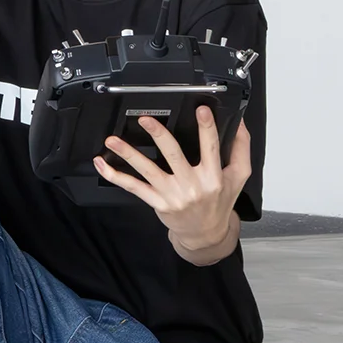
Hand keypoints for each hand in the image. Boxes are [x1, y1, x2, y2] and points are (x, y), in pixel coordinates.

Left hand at [93, 107, 251, 264]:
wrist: (206, 233)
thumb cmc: (219, 202)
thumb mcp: (238, 177)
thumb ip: (240, 148)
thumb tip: (239, 123)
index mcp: (214, 176)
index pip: (211, 148)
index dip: (206, 128)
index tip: (201, 110)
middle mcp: (193, 185)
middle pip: (174, 155)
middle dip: (159, 135)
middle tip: (145, 120)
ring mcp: (172, 194)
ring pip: (148, 171)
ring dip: (128, 154)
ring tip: (112, 140)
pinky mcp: (157, 202)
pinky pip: (133, 187)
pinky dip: (115, 176)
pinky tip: (102, 164)